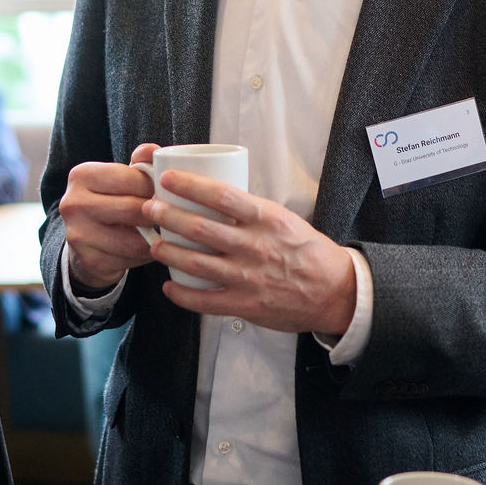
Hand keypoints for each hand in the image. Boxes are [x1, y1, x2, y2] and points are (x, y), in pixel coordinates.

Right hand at [59, 143, 162, 290]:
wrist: (86, 239)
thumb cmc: (111, 200)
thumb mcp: (121, 177)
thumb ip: (140, 162)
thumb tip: (153, 150)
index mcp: (81, 175)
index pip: (129, 177)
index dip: (154, 186)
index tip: (164, 192)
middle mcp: (73, 203)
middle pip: (132, 208)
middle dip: (156, 213)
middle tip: (170, 214)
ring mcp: (78, 234)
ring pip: (134, 239)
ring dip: (154, 238)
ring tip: (163, 231)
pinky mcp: (90, 260)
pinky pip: (131, 259)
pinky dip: (146, 255)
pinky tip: (149, 248)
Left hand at [145, 171, 356, 336]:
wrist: (335, 292)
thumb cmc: (307, 252)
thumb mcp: (284, 220)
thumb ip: (251, 212)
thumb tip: (215, 199)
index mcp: (267, 219)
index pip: (221, 196)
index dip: (190, 185)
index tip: (168, 179)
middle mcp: (255, 247)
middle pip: (201, 229)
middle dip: (169, 217)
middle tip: (150, 209)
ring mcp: (248, 278)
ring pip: (197, 264)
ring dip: (170, 252)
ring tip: (155, 244)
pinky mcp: (245, 305)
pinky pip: (205, 301)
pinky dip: (182, 295)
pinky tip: (170, 286)